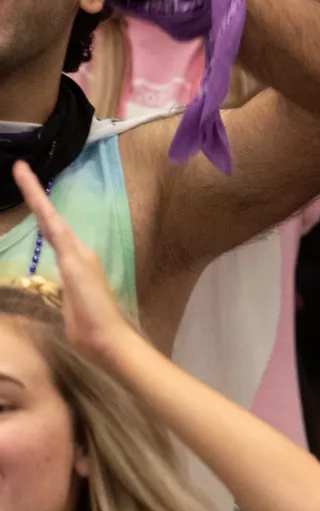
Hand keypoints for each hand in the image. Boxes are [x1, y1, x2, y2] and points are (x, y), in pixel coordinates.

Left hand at [13, 161, 140, 365]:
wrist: (110, 341)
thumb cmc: (92, 331)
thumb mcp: (72, 308)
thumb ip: (67, 295)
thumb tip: (65, 294)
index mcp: (76, 263)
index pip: (53, 231)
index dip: (40, 210)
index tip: (27, 187)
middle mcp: (79, 252)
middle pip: (50, 218)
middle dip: (34, 192)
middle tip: (18, 168)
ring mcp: (77, 254)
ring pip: (50, 218)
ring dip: (34, 194)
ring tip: (20, 172)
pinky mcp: (75, 259)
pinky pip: (54, 227)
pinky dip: (42, 209)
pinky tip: (33, 195)